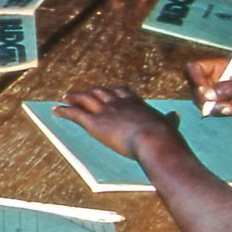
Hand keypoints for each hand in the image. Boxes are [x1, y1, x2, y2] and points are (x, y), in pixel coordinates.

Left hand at [53, 85, 180, 159]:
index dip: (112, 91)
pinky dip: (65, 111)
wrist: (153, 139)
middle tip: (81, 92)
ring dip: (74, 97)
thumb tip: (175, 116)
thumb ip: (169, 119)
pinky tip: (56, 111)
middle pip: (100, 92)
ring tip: (65, 97)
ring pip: (86, 99)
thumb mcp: (168, 124)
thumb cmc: (164, 135)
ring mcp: (106, 111)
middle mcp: (118, 103)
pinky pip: (76, 114)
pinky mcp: (95, 123)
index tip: (107, 91)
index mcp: (135, 102)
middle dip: (90, 92)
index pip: (121, 91)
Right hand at [187, 57, 231, 120]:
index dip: (196, 79)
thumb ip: (226, 89)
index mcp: (219, 65)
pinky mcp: (217, 102)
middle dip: (203, 97)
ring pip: (198, 98)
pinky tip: (230, 112)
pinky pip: (206, 108)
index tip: (205, 91)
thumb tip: (205, 93)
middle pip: (193, 84)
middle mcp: (214, 76)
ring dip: (211, 107)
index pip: (195, 67)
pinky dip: (215, 112)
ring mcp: (215, 89)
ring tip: (230, 109)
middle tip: (219, 104)